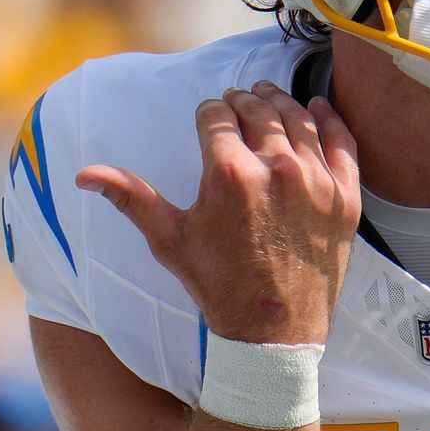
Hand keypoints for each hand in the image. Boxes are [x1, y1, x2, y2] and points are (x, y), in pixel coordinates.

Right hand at [74, 82, 360, 345]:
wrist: (273, 333)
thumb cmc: (217, 286)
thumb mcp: (169, 240)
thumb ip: (131, 197)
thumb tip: (83, 174)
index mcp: (229, 173)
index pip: (217, 115)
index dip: (209, 111)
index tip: (209, 115)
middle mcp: (276, 169)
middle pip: (258, 108)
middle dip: (243, 100)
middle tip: (238, 101)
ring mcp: (316, 181)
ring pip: (298, 118)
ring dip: (280, 101)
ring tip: (269, 97)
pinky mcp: (346, 196)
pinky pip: (342, 141)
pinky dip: (329, 119)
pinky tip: (318, 108)